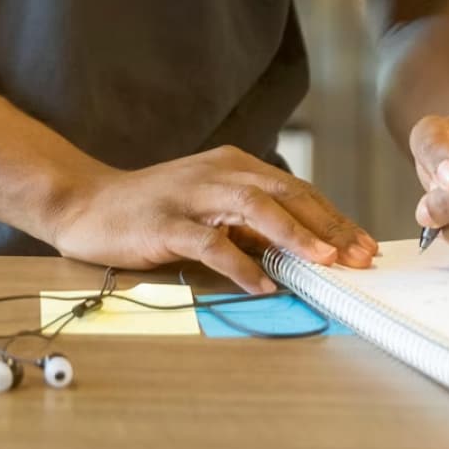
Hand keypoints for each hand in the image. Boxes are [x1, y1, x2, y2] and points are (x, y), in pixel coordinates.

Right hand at [47, 145, 377, 293]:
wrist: (85, 203)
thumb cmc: (150, 209)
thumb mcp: (208, 206)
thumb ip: (249, 222)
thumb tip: (301, 248)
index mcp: (232, 165)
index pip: (295, 189)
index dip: (333, 218)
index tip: (363, 246)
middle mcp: (217, 172)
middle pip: (285, 194)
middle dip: (327, 226)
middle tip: (358, 256)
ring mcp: (190, 196)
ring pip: (254, 208)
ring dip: (293, 235)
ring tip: (323, 261)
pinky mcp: (165, 222)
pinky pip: (210, 242)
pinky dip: (240, 263)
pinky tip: (261, 283)